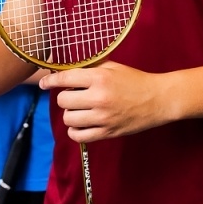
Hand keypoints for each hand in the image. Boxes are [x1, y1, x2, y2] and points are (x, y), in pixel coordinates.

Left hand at [41, 63, 175, 142]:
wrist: (158, 99)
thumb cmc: (135, 80)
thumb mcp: (112, 67)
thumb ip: (90, 68)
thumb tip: (66, 70)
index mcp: (99, 77)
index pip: (64, 79)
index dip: (50, 81)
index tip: (44, 84)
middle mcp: (99, 97)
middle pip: (63, 100)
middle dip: (65, 97)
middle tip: (74, 96)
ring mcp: (103, 117)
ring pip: (68, 119)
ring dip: (70, 114)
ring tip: (79, 110)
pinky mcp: (107, 132)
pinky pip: (79, 136)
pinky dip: (75, 131)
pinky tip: (81, 124)